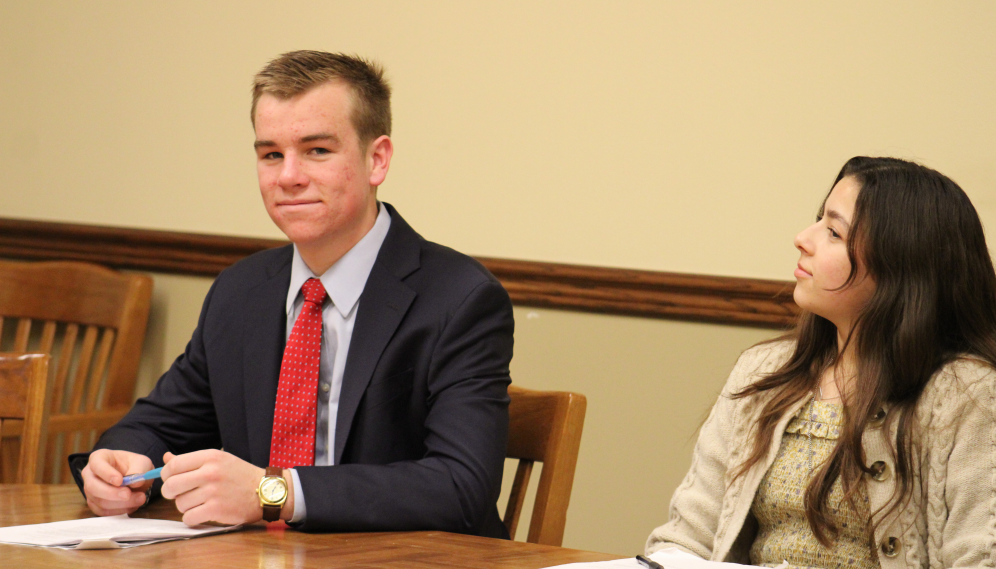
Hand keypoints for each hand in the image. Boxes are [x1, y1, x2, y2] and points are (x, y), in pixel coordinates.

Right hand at [81, 449, 154, 515]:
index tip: (120, 481)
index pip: (97, 465)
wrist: (134, 478)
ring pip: (99, 501)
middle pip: (93, 486)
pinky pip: (103, 512)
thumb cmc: (134, 466)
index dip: (107, 474)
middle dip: (112, 493)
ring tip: (139, 498)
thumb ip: (139, 469)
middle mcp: (89, 474)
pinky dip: (119, 511)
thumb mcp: (142, 462)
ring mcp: (90, 491)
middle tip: (128, 494)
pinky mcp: (94, 504)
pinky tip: (132, 506)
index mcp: (98, 458)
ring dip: (120, 504)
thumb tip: (135, 482)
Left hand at [160, 450, 292, 525]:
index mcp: (210, 457)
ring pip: (179, 504)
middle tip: (180, 494)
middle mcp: (211, 473)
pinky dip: (192, 518)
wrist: (266, 491)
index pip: (174, 465)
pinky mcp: (216, 510)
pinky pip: (189, 518)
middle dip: (171, 493)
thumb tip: (166, 459)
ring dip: (185, 506)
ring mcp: (213, 492)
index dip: (167, 475)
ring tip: (199, 502)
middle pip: (171, 485)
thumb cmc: (240, 475)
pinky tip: (203, 513)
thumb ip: (192, 461)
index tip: (172, 479)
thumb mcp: (219, 460)